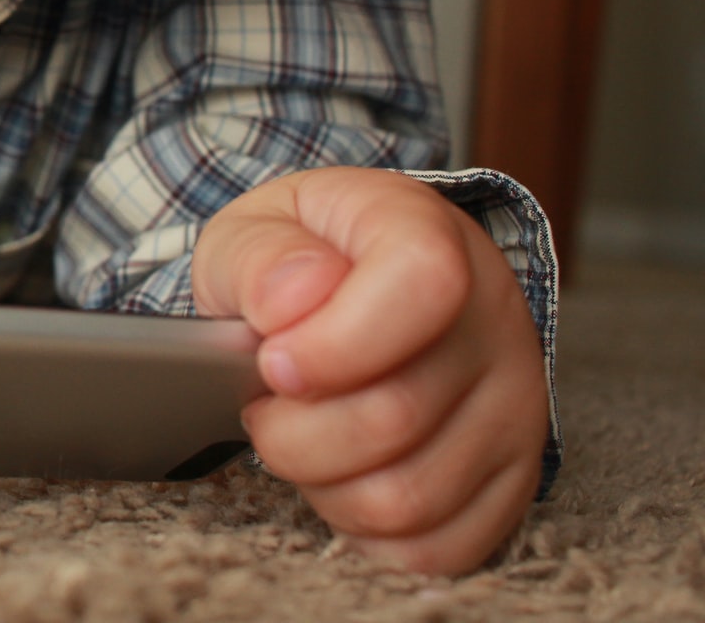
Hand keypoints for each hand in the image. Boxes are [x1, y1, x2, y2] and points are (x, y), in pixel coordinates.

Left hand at [192, 167, 547, 574]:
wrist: (363, 284)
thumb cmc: (303, 259)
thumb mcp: (257, 228)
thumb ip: (260, 258)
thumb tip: (288, 306)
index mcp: (431, 236)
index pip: (421, 286)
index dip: (334, 344)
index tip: (274, 363)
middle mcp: (494, 320)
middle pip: (394, 418)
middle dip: (292, 431)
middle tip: (265, 406)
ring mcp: (517, 406)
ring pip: (408, 498)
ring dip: (321, 484)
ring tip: (300, 439)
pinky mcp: (514, 479)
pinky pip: (437, 547)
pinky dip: (364, 531)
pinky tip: (339, 478)